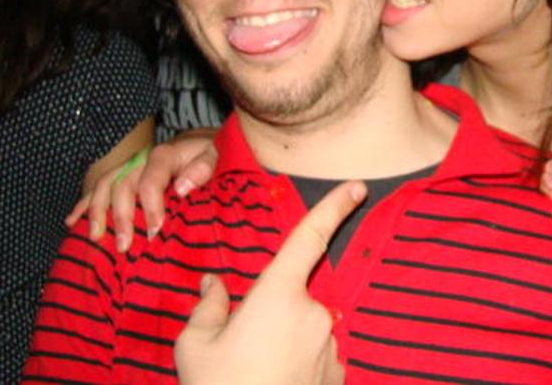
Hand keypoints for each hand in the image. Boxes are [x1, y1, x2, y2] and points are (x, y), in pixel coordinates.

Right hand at [66, 130, 217, 251]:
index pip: (151, 181)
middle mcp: (142, 160)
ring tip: (96, 237)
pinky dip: (84, 205)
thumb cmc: (213, 152)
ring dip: (97, 212)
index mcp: (164, 155)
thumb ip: (203, 168)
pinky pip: (99, 188)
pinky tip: (71, 222)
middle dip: (121, 217)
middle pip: (122, 185)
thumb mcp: (217, 154)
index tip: (154, 231)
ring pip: (104, 186)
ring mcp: (129, 167)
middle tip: (124, 245)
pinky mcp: (124, 175)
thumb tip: (180, 188)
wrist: (204, 141)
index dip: (150, 206)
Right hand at [175, 180, 366, 384]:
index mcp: (279, 294)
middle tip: (242, 351)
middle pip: (294, 295)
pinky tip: (275, 382)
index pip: (309, 238)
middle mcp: (315, 312)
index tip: (356, 186)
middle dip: (272, 313)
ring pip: (305, 328)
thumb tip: (213, 284)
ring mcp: (331, 345)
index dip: (334, 207)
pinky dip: (298, 364)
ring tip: (255, 373)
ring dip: (284, 342)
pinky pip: (318, 355)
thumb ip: (207, 306)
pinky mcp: (339, 373)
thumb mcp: (195, 346)